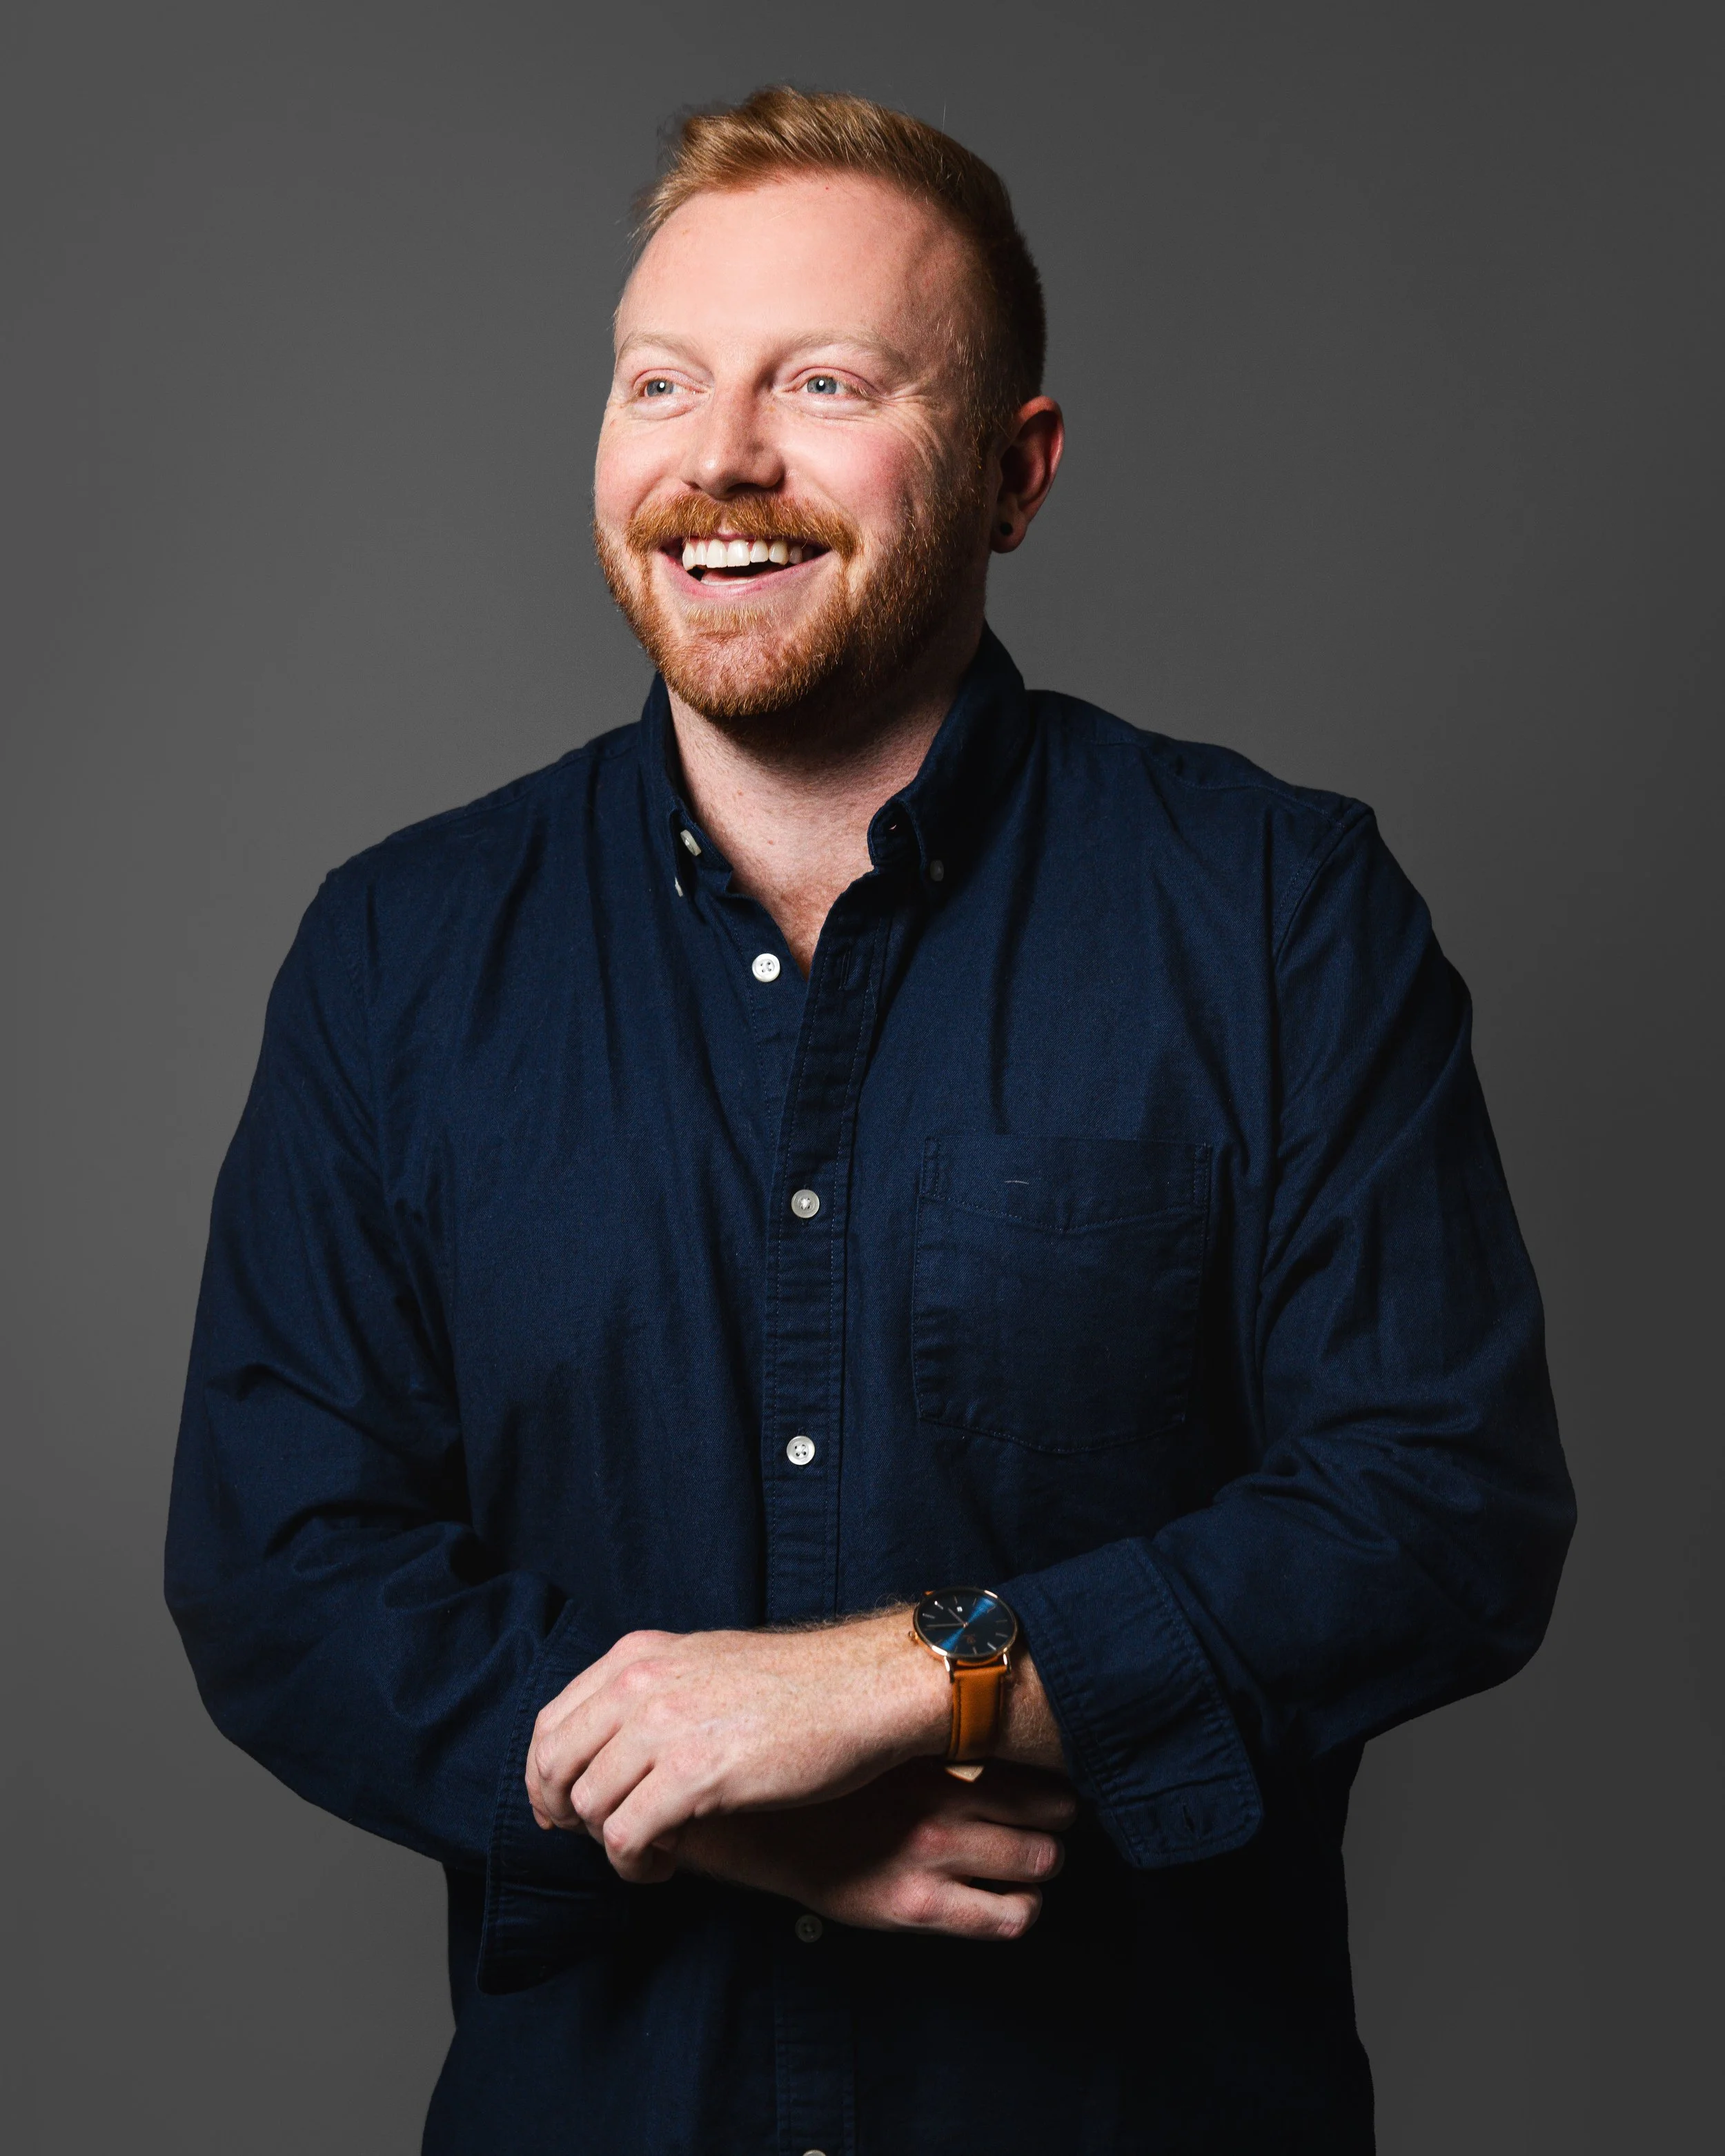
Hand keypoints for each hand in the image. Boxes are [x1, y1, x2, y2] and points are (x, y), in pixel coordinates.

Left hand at [526, 1611, 953, 1879]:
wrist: (864, 1688)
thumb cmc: (798, 1685)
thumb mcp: (705, 1666)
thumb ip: (652, 1696)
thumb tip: (608, 1750)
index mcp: (638, 1656)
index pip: (551, 1723)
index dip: (546, 1779)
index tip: (564, 1813)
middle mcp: (640, 1684)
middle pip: (555, 1767)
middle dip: (564, 1816)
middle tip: (602, 1840)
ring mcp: (665, 1727)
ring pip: (589, 1807)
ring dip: (610, 1844)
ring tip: (651, 1852)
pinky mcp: (695, 1775)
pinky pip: (626, 1837)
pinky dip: (634, 1864)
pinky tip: (665, 1863)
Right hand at [678, 1760, 1077, 1940]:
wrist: (752, 1825)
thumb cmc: (812, 1775)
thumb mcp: (870, 1737)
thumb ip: (921, 1728)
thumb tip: (955, 1696)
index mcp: (930, 1755)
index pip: (1029, 1761)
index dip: (1053, 1773)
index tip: (1057, 1776)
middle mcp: (941, 1802)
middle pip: (1051, 1813)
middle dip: (1058, 1821)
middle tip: (1053, 1821)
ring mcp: (930, 1856)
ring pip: (1038, 1862)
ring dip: (1043, 1864)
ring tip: (1033, 1863)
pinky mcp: (915, 1906)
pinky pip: (1005, 1918)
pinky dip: (1021, 1911)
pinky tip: (1011, 1904)